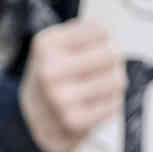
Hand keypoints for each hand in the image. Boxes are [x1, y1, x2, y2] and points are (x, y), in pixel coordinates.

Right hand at [20, 19, 123, 151]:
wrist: (35, 115)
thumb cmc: (52, 75)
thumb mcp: (56, 43)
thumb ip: (82, 31)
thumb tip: (107, 33)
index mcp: (46, 45)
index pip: (101, 31)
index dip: (103, 39)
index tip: (96, 45)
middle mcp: (49, 70)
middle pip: (111, 54)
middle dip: (113, 60)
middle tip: (105, 66)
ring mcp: (60, 97)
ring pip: (116, 79)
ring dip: (114, 81)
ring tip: (100, 85)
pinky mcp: (74, 120)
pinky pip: (114, 103)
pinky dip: (111, 102)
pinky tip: (97, 102)